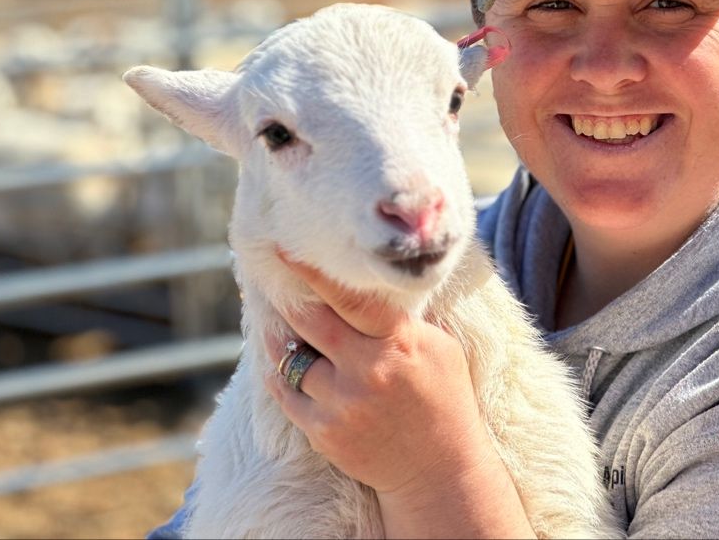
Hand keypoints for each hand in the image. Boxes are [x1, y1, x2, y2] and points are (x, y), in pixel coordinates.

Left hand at [263, 249, 533, 537]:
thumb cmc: (444, 398)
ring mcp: (343, 403)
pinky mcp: (324, 432)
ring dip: (281, 340)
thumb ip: (404, 320)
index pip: (352, 298)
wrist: (439, 468)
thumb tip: (373, 285)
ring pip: (292, 359)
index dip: (316, 273)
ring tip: (274, 325)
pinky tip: (280, 363)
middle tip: (273, 280)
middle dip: (289, 299)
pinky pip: (287, 394)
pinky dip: (280, 375)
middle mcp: (368, 370)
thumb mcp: (439, 348)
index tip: (289, 251)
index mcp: (399, 342)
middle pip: (311, 322)